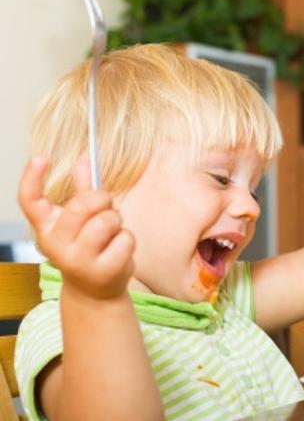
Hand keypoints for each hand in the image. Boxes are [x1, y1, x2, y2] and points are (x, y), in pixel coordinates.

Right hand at [18, 157, 134, 299]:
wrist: (95, 291)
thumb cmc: (89, 247)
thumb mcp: (81, 220)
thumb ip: (82, 191)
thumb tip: (82, 161)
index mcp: (46, 228)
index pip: (29, 201)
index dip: (31, 177)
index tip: (41, 157)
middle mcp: (55, 244)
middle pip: (81, 206)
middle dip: (102, 199)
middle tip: (107, 204)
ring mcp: (77, 261)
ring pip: (106, 221)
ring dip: (116, 220)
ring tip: (112, 232)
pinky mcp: (102, 271)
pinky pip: (125, 239)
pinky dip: (127, 239)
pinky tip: (119, 251)